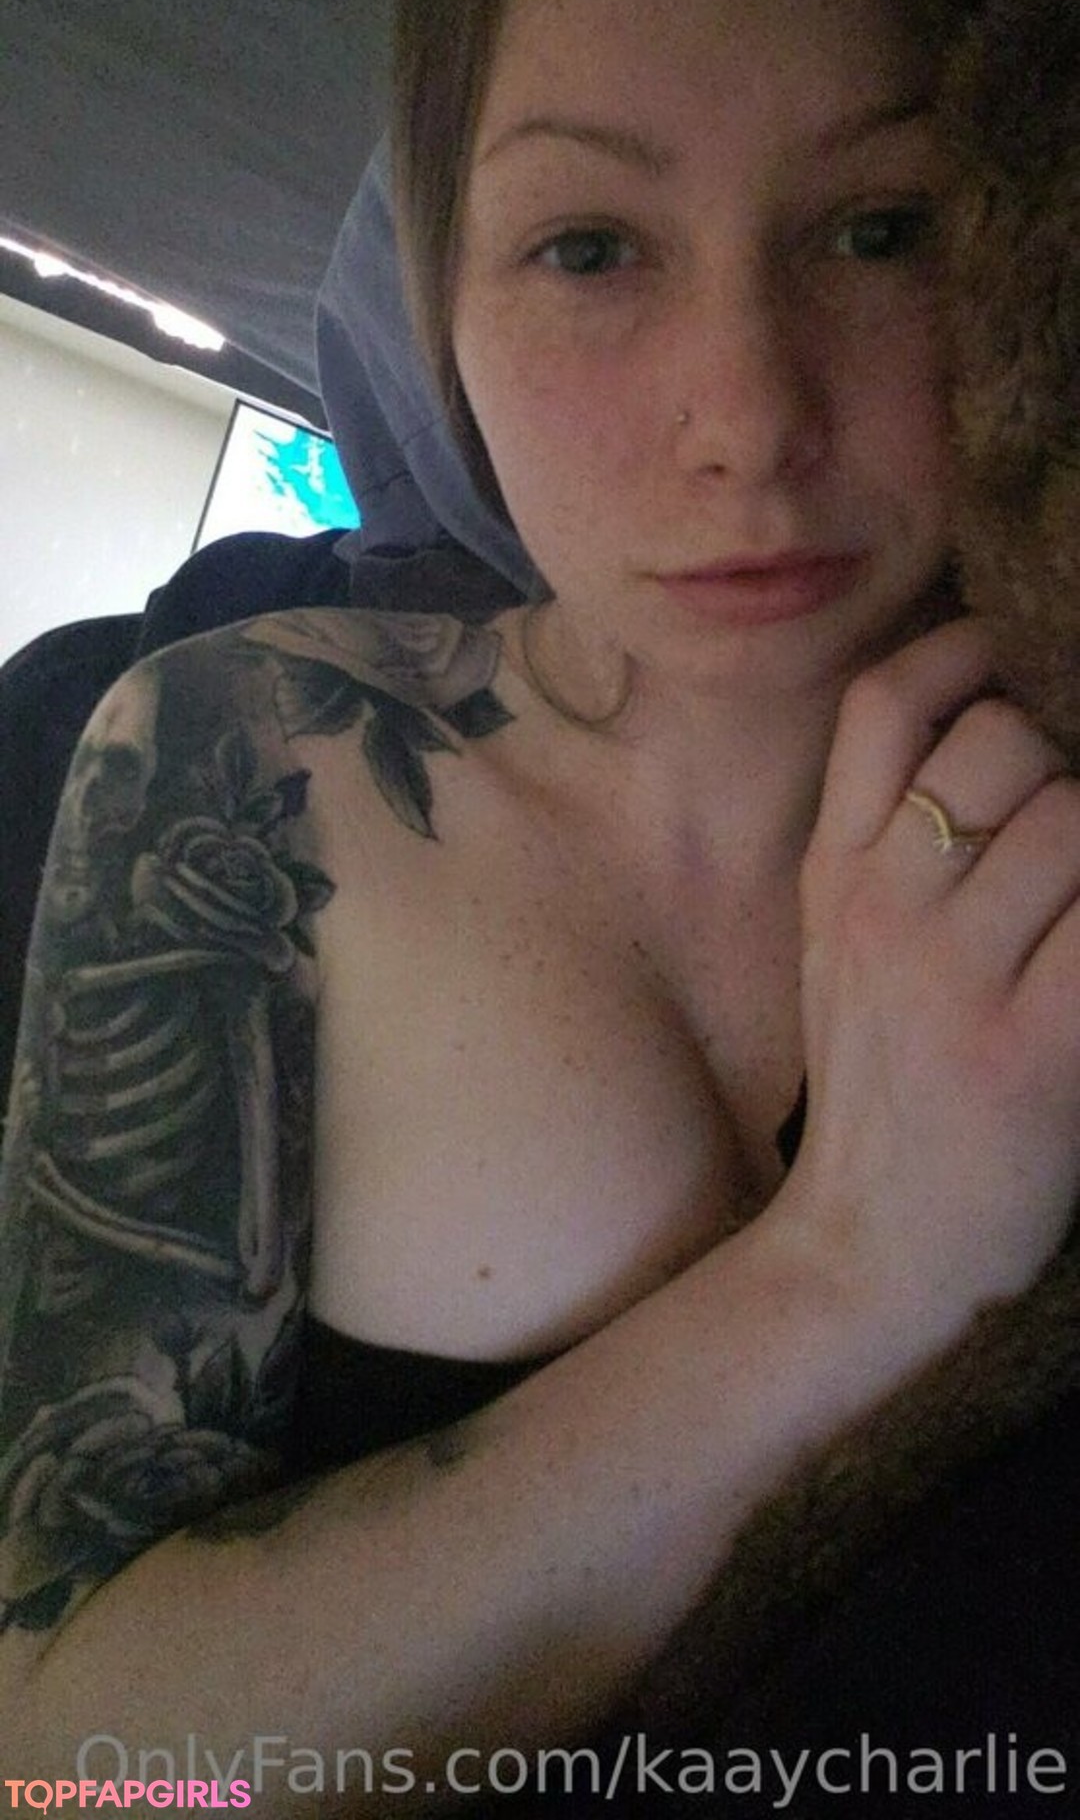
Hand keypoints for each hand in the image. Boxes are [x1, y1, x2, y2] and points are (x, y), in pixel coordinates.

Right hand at [779, 619, 1079, 1343]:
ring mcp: (951, 980)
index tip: (1018, 664)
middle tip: (1068, 832)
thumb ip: (886, 844)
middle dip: (1065, 761)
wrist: (866, 1255)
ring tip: (1076, 908)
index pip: (886, 704)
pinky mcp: (1030, 1052)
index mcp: (834, 873)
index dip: (966, 652)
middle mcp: (882, 909)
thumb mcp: (839, 951)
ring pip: (1071, 819)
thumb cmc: (879, 1091)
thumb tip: (994, 726)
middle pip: (1001, 740)